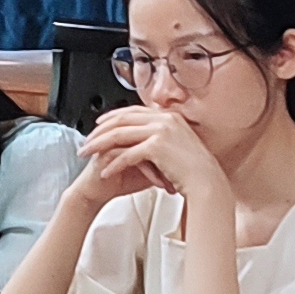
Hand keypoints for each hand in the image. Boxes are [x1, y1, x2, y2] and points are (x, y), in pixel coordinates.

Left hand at [83, 103, 226, 208]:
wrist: (208, 182)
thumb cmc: (194, 170)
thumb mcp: (177, 145)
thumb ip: (160, 137)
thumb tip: (141, 139)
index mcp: (168, 116)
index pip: (132, 110)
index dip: (112, 117)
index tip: (98, 124)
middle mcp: (164, 118)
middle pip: (121, 119)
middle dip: (99, 131)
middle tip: (85, 142)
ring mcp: (161, 130)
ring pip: (120, 134)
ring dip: (99, 145)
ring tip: (87, 155)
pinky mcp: (157, 146)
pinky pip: (128, 154)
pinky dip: (114, 164)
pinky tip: (106, 172)